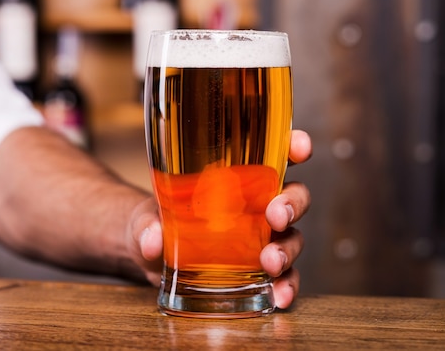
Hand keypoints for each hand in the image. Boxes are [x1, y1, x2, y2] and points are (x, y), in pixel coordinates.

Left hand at [129, 129, 311, 308]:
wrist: (150, 257)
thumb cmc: (155, 221)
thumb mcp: (145, 218)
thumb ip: (146, 225)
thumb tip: (153, 238)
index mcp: (236, 176)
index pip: (273, 153)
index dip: (293, 146)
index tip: (299, 148)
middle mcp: (256, 203)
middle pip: (293, 196)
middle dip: (292, 203)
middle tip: (276, 216)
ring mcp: (260, 237)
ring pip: (292, 237)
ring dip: (287, 249)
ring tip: (271, 263)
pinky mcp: (257, 270)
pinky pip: (284, 276)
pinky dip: (286, 286)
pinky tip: (279, 296)